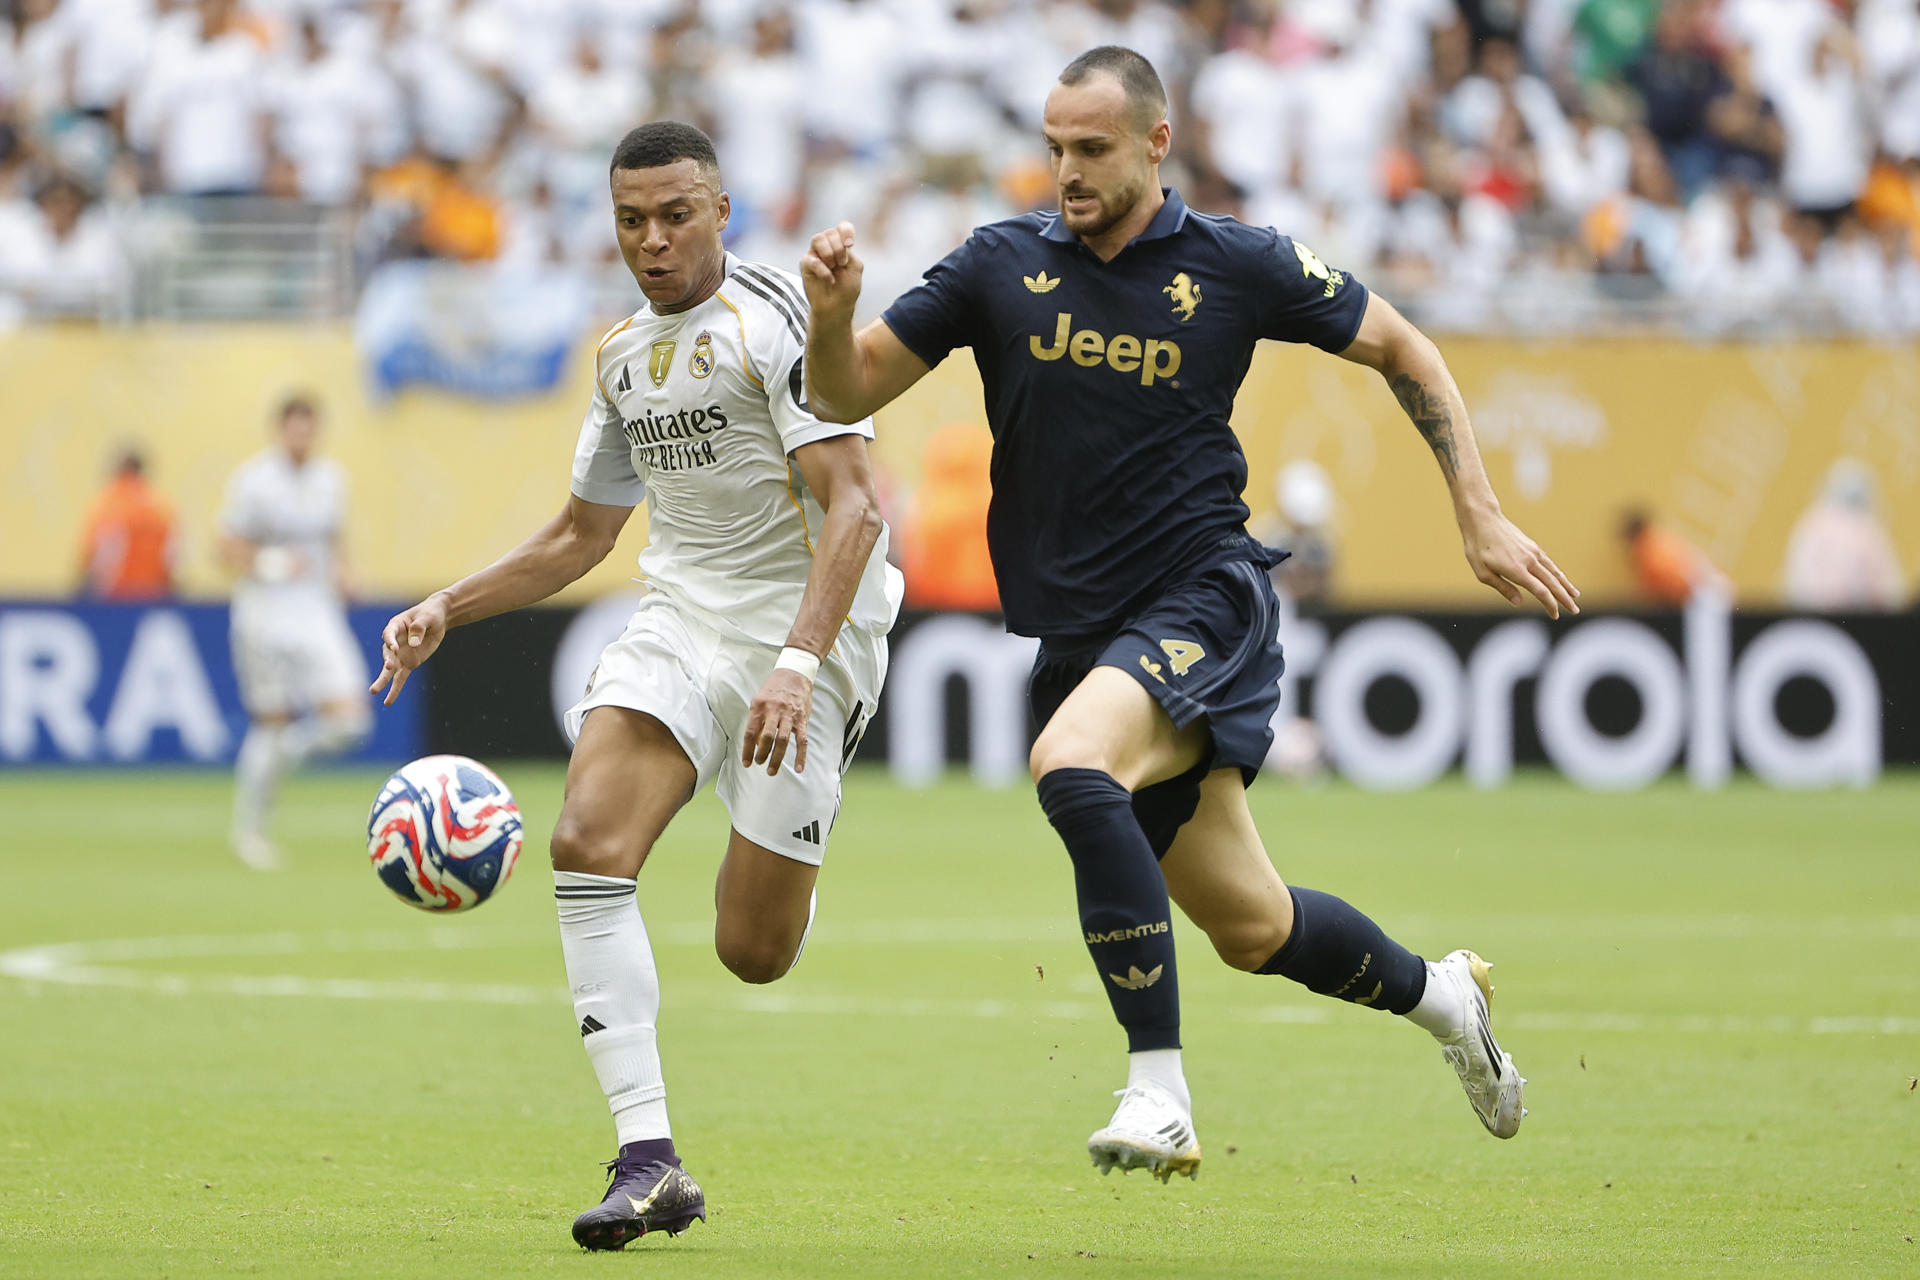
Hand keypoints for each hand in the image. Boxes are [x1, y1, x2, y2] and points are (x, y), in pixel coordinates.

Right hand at [369, 594, 449, 705]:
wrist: (437, 619)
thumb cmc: (430, 614)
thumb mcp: (427, 617)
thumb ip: (419, 628)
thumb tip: (413, 644)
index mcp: (396, 626)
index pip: (388, 634)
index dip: (390, 641)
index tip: (394, 647)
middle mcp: (394, 642)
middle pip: (387, 653)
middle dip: (388, 660)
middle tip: (389, 667)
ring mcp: (400, 654)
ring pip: (389, 670)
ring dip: (383, 680)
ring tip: (373, 691)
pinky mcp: (409, 664)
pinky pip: (400, 678)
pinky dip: (395, 689)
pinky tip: (388, 701)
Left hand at [741, 668, 812, 775]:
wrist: (794, 674)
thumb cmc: (774, 689)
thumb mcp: (759, 700)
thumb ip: (757, 720)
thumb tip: (756, 743)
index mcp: (760, 706)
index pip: (751, 732)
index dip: (748, 749)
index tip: (746, 762)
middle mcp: (774, 711)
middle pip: (767, 737)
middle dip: (762, 754)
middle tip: (759, 763)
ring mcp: (789, 715)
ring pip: (783, 740)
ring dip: (777, 758)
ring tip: (771, 770)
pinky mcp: (802, 719)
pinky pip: (802, 740)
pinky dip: (800, 756)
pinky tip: (798, 768)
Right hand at [799, 222, 863, 321]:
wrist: (836, 307)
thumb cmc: (846, 289)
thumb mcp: (855, 267)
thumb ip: (849, 252)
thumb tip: (838, 244)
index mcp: (841, 245)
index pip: (842, 227)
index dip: (846, 231)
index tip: (850, 244)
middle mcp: (827, 247)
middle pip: (830, 233)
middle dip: (839, 249)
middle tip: (842, 264)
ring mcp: (815, 254)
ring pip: (818, 239)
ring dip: (829, 253)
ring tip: (834, 268)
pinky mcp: (805, 264)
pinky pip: (812, 260)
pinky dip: (823, 270)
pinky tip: (829, 280)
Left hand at [1459, 507, 1580, 618]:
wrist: (1483, 519)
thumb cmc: (1478, 547)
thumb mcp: (1483, 573)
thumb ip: (1503, 588)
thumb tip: (1519, 603)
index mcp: (1517, 570)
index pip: (1541, 591)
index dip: (1550, 605)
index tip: (1555, 615)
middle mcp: (1529, 560)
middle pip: (1552, 583)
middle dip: (1565, 598)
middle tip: (1575, 611)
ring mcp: (1532, 552)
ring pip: (1554, 571)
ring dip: (1566, 585)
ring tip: (1575, 596)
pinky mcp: (1532, 546)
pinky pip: (1549, 562)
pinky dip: (1557, 572)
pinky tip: (1561, 578)